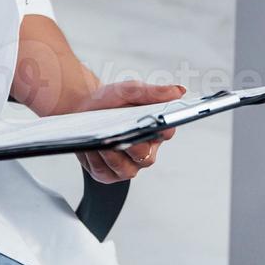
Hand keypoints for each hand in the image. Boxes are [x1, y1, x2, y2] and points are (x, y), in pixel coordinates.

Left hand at [67, 81, 184, 183]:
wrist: (85, 108)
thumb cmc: (111, 102)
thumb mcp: (131, 91)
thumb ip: (154, 92)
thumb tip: (179, 91)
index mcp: (156, 131)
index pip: (167, 132)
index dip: (162, 130)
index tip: (154, 124)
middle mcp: (145, 151)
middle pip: (146, 157)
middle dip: (134, 147)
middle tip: (123, 136)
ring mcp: (128, 165)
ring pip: (126, 169)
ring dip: (113, 155)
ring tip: (103, 142)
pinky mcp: (108, 174)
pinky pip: (104, 172)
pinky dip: (96, 160)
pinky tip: (92, 148)